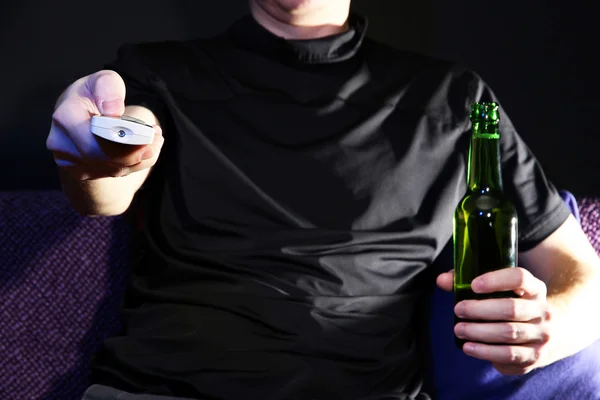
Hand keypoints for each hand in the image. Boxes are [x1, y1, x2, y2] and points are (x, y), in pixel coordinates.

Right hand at [47, 70, 163, 179]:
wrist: (82, 118)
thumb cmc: (96, 96)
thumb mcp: (105, 82)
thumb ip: (109, 89)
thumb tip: (113, 112)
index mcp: (65, 116)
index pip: (92, 139)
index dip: (121, 141)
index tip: (147, 133)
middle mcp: (62, 142)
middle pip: (104, 158)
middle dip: (135, 151)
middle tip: (157, 139)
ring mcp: (70, 162)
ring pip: (113, 169)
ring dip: (139, 157)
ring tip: (153, 141)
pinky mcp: (82, 173)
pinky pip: (115, 173)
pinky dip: (134, 164)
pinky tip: (142, 150)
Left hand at [437, 267, 553, 374]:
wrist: (543, 334)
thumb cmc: (510, 305)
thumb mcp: (497, 290)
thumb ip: (467, 281)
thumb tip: (442, 280)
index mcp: (534, 288)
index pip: (519, 277)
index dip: (496, 280)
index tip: (473, 285)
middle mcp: (543, 311)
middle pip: (511, 308)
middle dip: (479, 310)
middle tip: (458, 310)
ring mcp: (541, 335)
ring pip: (508, 333)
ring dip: (478, 331)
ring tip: (459, 329)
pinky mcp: (534, 356)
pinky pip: (508, 354)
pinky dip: (485, 351)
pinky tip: (468, 347)